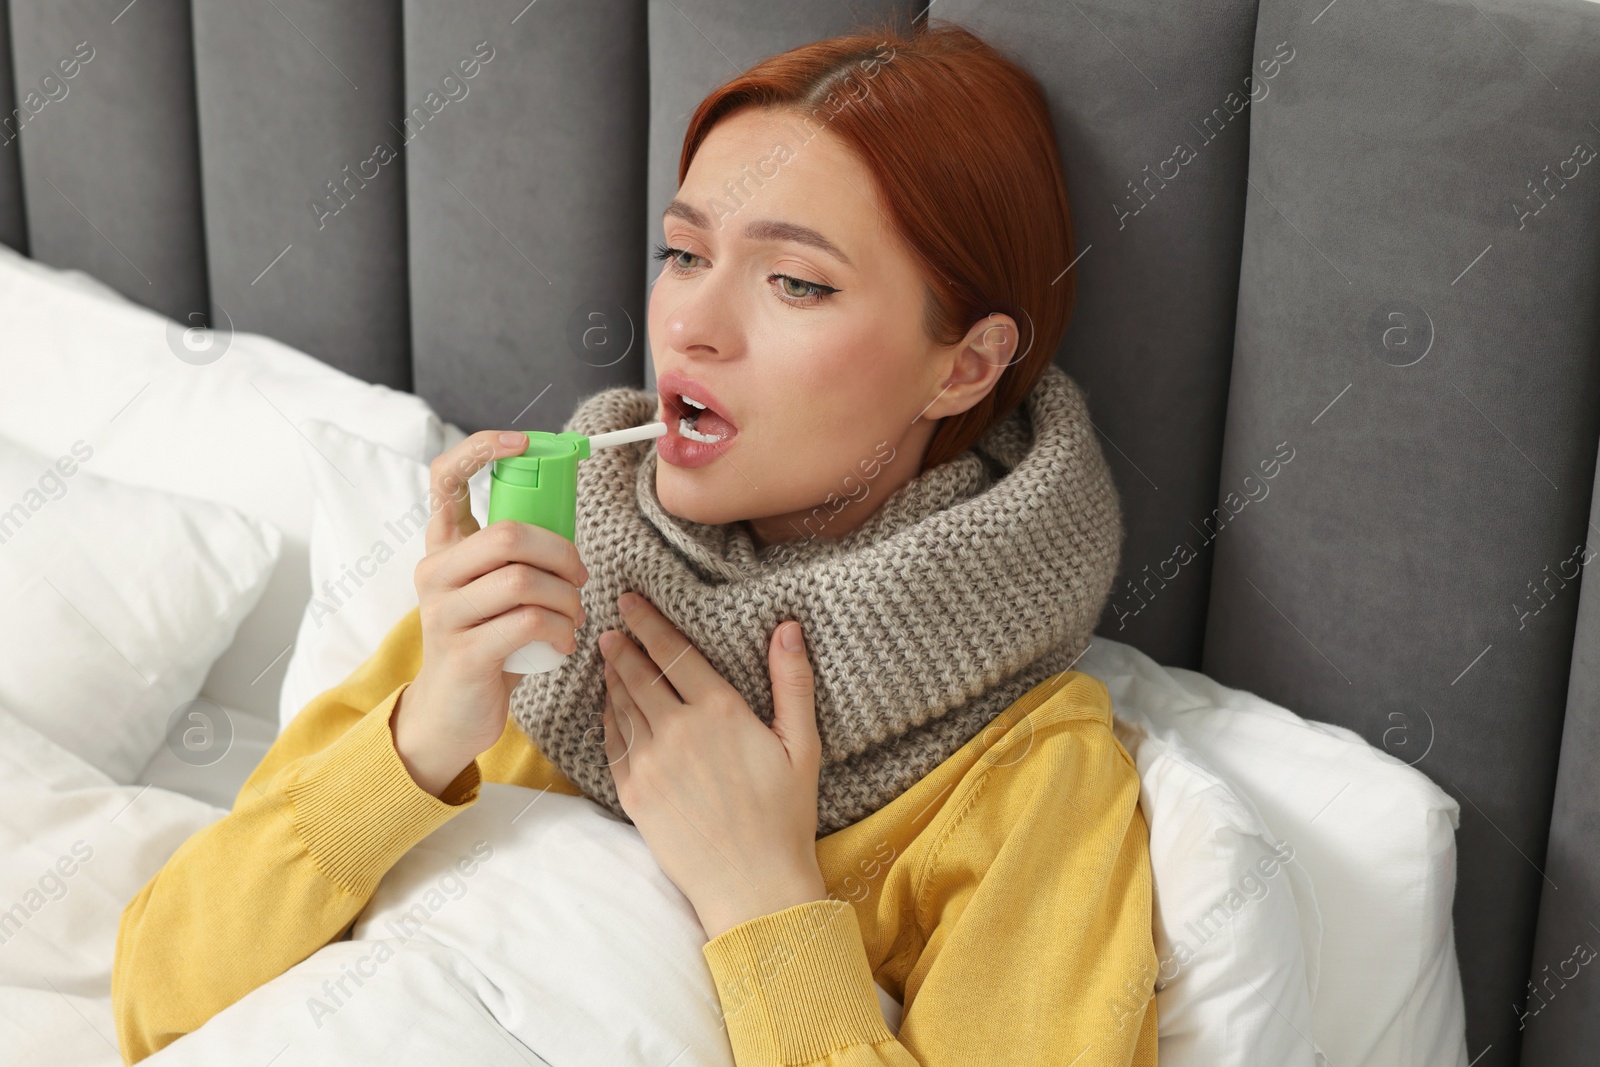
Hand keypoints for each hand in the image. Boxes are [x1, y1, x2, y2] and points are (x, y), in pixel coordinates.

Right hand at [393, 431, 590, 795]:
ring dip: (567, 599)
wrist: (451, 714)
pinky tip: (562, 642)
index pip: (445, 477)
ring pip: (524, 581)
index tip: (524, 443)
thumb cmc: (487, 643)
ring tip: (572, 617)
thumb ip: (515, 556)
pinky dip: (560, 630)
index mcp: (443, 548)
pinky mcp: (463, 652)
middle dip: (563, 553)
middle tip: (580, 577)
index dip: (483, 449)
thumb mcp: (493, 591)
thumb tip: (567, 524)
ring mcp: (443, 613)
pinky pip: (529, 622)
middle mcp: (434, 573)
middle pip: (509, 534)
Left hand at [598, 591, 827, 939]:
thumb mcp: (803, 745)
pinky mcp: (633, 792)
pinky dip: (607, 718)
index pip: (673, 651)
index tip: (629, 601)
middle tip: (608, 624)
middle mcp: (677, 730)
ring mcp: (649, 762)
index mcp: (720, 711)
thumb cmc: (785, 816)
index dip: (648, 622)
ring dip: (611, 676)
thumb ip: (792, 682)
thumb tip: (788, 627)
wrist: (752, 884)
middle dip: (621, 644)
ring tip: (606, 658)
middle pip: (638, 673)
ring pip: (620, 705)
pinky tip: (608, 707)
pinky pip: (612, 743)